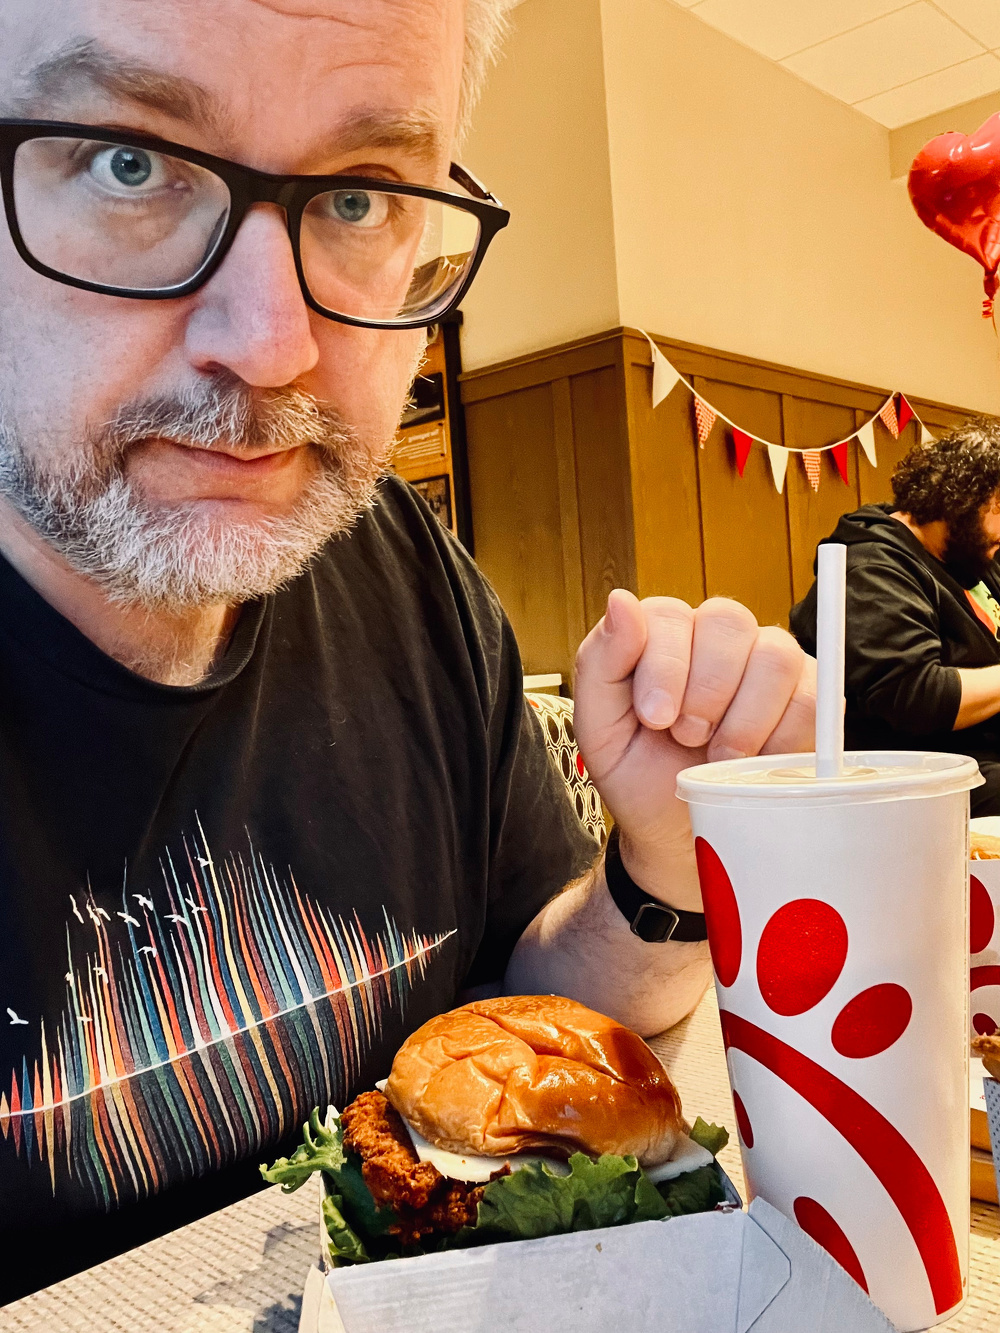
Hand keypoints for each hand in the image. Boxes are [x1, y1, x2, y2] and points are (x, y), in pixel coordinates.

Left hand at [573, 590, 815, 910]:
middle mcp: (717, 637)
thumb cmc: (639, 775)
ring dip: (744, 716)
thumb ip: (602, 662)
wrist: (680, 832)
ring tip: (719, 754)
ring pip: (775, 655)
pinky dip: (781, 737)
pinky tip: (754, 760)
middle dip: (705, 690)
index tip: (655, 718)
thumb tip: (620, 600)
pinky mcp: (808, 696)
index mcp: (662, 635)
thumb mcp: (600, 728)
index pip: (670, 613)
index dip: (666, 666)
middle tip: (687, 737)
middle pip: (728, 621)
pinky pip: (813, 697)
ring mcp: (767, 661)